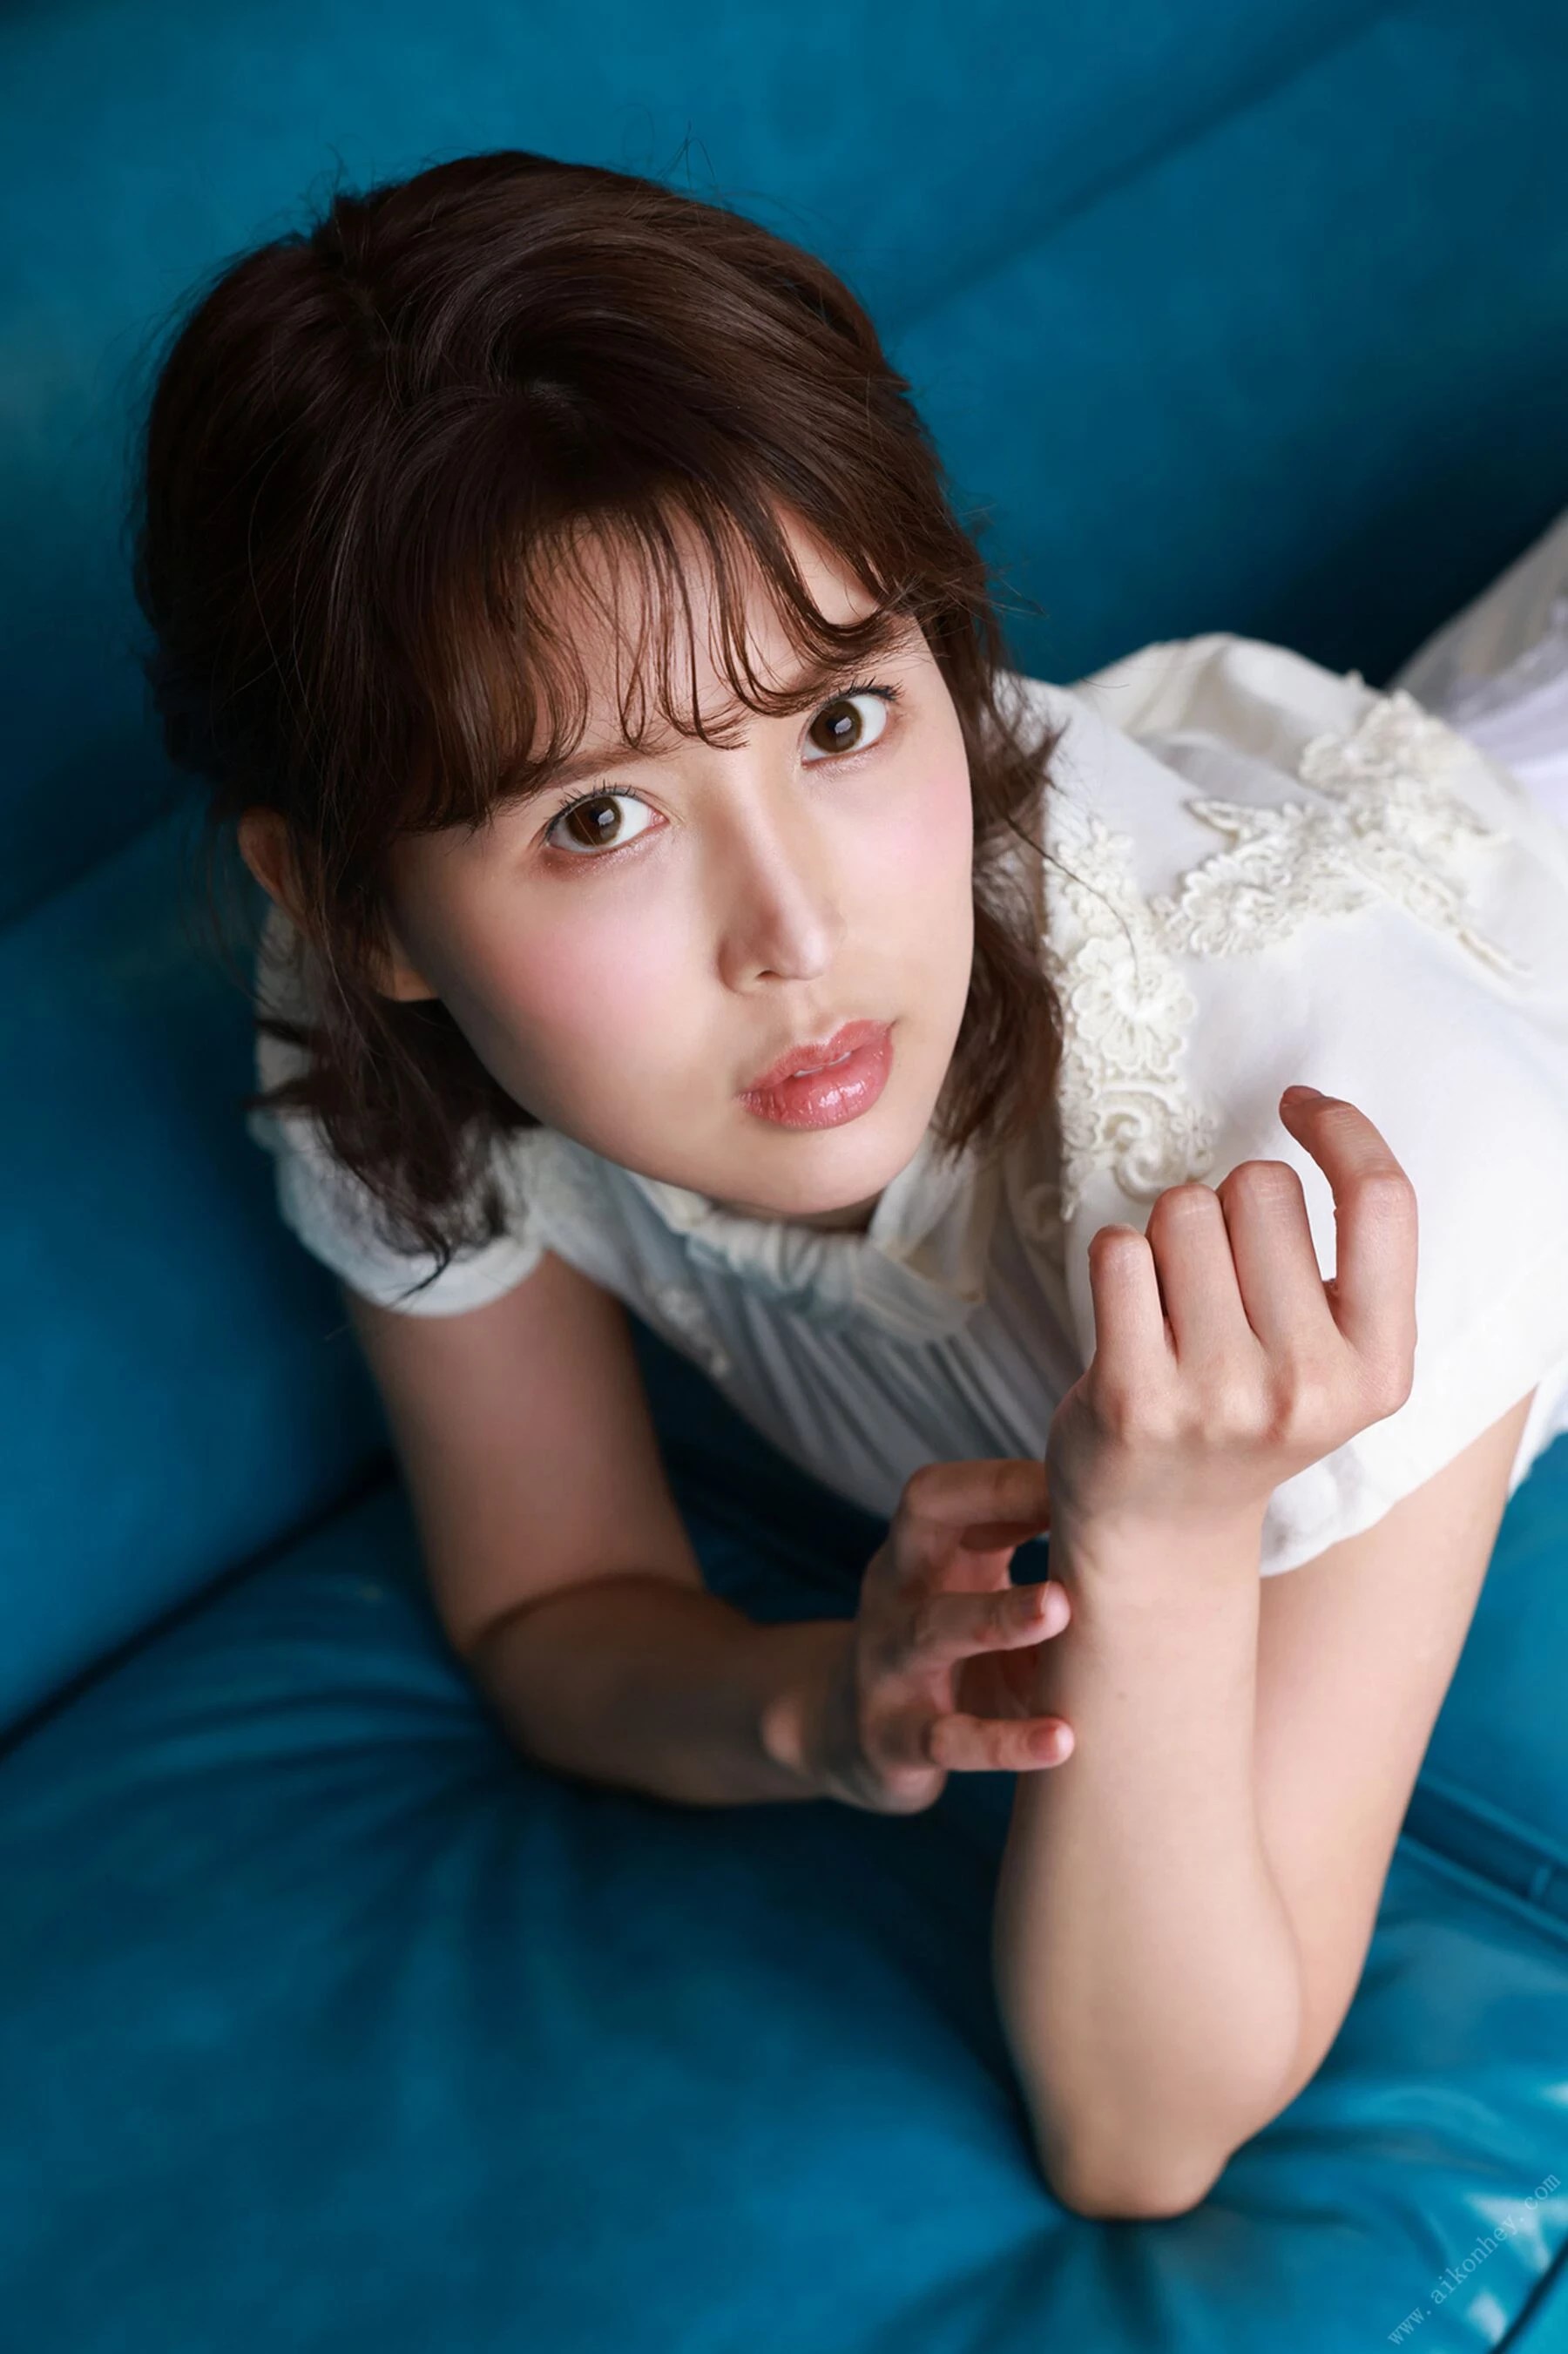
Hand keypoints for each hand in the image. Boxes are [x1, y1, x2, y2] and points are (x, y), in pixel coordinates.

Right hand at [795, 1456, 1072, 1814]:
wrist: (851, 1737)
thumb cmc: (951, 1651)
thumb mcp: (977, 1597)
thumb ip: (1042, 1570)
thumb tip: (1151, 1538)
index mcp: (919, 1551)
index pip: (943, 1490)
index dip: (1006, 1478)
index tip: (1084, 1477)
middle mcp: (894, 1594)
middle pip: (922, 1528)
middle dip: (999, 1509)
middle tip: (1074, 1518)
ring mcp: (887, 1665)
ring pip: (933, 1631)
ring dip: (998, 1615)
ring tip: (1062, 1611)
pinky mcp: (894, 1738)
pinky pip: (948, 1738)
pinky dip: (1005, 1742)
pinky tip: (1062, 1741)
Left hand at [1045, 1086, 1418, 1561]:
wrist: (1160, 1533)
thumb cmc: (1240, 1414)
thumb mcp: (1332, 1358)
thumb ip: (1342, 1261)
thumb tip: (1318, 1115)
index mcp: (1378, 1369)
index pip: (1385, 1201)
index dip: (1342, 1130)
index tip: (1299, 1107)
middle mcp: (1309, 1386)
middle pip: (1261, 1189)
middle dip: (1227, 1207)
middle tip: (1213, 1283)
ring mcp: (1220, 1397)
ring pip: (1183, 1209)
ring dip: (1165, 1236)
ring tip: (1170, 1308)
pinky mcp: (1132, 1396)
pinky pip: (1117, 1249)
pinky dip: (1115, 1260)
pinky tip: (1127, 1318)